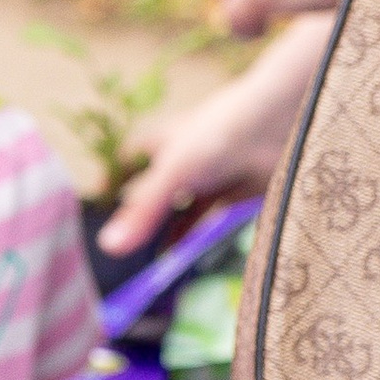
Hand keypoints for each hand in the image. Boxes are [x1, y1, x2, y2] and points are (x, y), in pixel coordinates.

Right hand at [96, 14, 331, 257]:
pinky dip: (189, 233)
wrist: (278, 125)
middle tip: (122, 237)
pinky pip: (205, 216)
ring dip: (164, 226)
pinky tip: (176, 252)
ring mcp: (210, 174)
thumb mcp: (173, 174)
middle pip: (155, 184)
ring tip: (145, 254)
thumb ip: (143, 213)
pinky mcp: (232, 190)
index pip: (134, 153)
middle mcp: (186, 157)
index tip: (101, 196)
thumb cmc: (221, 135)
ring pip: (179, 204)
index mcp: (166, 141)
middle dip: (139, 207)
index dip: (117, 172)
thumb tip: (108, 247)